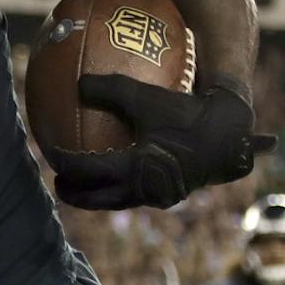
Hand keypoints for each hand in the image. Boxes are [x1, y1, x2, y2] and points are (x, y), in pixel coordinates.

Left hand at [49, 73, 263, 210]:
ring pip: (121, 201)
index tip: (53, 157)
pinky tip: (120, 174)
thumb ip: (112, 88)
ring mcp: (161, 195)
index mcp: (137, 169)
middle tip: (59, 186)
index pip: (90, 172)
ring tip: (84, 187)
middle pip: (101, 200)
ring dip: (99, 196)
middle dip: (77, 196)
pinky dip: (122, 188)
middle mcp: (147, 189)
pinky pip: (139, 194)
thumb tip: (79, 83)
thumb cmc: (189, 111)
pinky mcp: (172, 192)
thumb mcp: (148, 96)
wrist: (230, 132)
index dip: (67, 165)